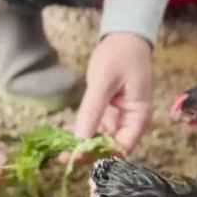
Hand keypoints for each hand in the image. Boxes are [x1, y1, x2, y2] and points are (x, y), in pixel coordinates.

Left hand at [72, 32, 153, 153]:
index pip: (122, 147)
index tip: (77, 158)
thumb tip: (81, 141)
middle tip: (61, 158)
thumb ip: (93, 111)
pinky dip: (80, 133)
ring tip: (58, 152)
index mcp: (138, 117)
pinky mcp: (107, 113)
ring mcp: (118, 119)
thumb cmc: (121, 56)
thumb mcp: (104, 81)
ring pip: (100, 140)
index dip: (101, 156)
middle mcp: (130, 122)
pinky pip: (94, 128)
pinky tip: (63, 138)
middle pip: (110, 148)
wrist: (125, 38)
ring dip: (81, 146)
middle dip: (87, 154)